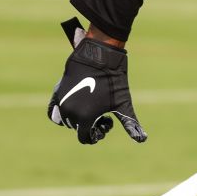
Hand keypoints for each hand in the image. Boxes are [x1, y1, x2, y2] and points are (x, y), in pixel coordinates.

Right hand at [47, 18, 147, 144]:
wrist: (99, 55)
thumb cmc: (114, 80)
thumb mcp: (123, 103)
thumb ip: (130, 124)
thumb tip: (142, 140)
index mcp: (85, 118)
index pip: (85, 138)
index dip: (97, 134)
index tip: (106, 122)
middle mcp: (70, 113)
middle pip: (78, 129)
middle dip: (90, 125)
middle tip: (103, 113)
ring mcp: (61, 103)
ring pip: (68, 121)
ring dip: (79, 118)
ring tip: (93, 106)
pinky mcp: (57, 93)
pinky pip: (53, 112)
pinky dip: (63, 113)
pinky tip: (76, 105)